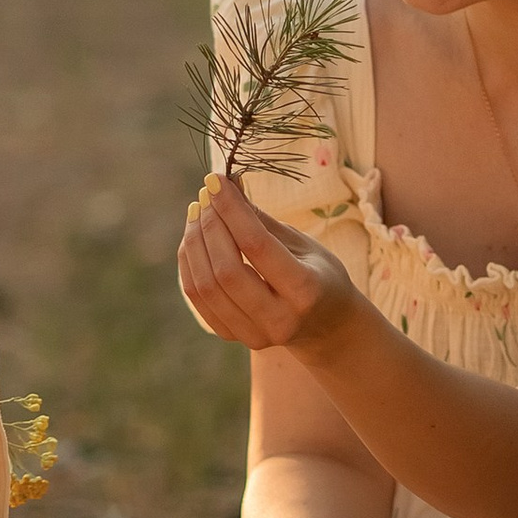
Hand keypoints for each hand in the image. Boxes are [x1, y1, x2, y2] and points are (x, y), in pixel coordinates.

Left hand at [178, 173, 353, 352]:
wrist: (326, 325)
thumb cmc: (318, 273)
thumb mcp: (303, 243)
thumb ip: (262, 220)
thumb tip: (227, 186)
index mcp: (306, 290)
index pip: (256, 245)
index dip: (231, 209)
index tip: (215, 180)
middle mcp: (279, 319)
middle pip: (226, 270)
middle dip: (210, 225)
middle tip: (206, 195)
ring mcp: (254, 334)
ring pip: (205, 286)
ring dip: (194, 242)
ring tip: (198, 212)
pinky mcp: (234, 337)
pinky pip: (198, 298)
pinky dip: (190, 263)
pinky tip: (194, 238)